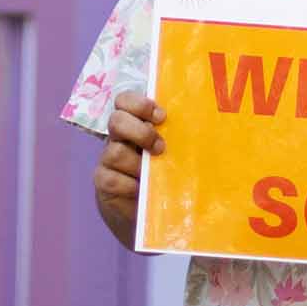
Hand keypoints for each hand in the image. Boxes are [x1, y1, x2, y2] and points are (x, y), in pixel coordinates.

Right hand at [93, 91, 165, 244]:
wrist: (142, 205)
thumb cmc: (161, 170)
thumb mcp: (169, 149)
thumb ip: (174, 135)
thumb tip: (202, 125)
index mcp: (132, 123)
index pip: (124, 100)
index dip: (140, 104)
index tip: (162, 117)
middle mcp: (117, 138)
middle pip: (116, 120)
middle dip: (140, 131)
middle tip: (160, 146)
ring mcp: (107, 160)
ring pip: (115, 152)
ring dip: (138, 162)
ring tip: (155, 171)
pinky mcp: (104, 182)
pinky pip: (112, 179)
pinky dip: (130, 184)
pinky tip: (142, 188)